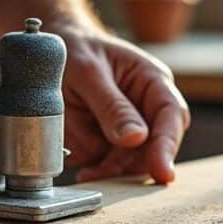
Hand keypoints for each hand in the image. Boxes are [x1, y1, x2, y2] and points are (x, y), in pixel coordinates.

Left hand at [55, 25, 190, 183]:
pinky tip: (80, 165)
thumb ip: (111, 106)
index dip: (168, 145)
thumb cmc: (75, 51)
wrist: (50, 53)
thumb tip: (137, 138)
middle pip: (154, 147)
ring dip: (109, 169)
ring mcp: (130, 130)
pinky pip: (108, 167)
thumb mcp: (88, 72)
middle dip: (129, 163)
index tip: (162, 171)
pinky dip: (96, 170)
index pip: (172, 116)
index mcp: (152, 82)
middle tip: (101, 170)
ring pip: (131, 163)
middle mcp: (147, 109)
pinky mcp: (110, 146)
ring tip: (84, 167)